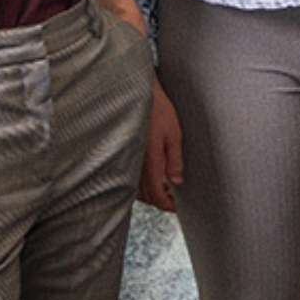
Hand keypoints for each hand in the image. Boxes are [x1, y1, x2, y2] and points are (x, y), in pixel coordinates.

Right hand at [139, 80, 184, 210]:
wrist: (137, 92)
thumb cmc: (158, 109)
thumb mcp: (174, 134)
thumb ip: (175, 160)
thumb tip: (176, 181)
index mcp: (149, 160)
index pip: (155, 193)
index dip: (165, 204)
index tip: (174, 207)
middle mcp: (134, 162)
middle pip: (143, 194)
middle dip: (158, 200)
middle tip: (172, 199)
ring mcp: (127, 157)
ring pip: (134, 187)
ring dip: (148, 193)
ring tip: (163, 188)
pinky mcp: (124, 152)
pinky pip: (129, 176)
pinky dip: (139, 183)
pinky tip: (149, 176)